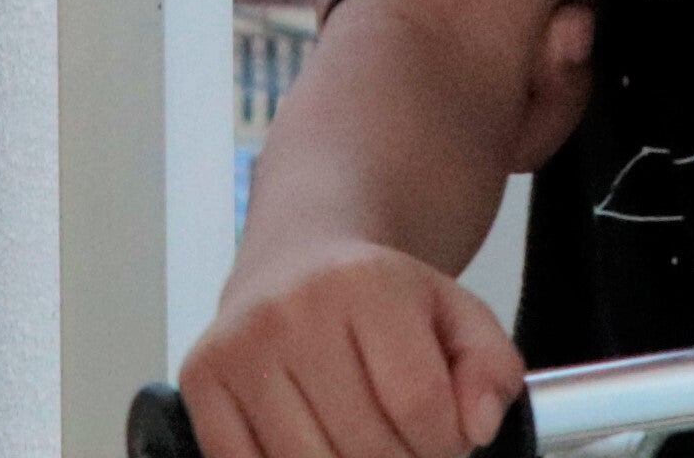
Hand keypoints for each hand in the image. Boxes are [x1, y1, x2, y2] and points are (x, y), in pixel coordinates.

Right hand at [176, 237, 524, 457]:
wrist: (298, 256)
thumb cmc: (379, 298)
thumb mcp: (455, 312)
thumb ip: (491, 368)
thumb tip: (478, 425)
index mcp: (366, 284)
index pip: (421, 407)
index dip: (445, 445)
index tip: (444, 439)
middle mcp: (293, 309)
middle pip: (365, 448)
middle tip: (402, 445)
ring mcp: (241, 346)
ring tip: (360, 447)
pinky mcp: (202, 377)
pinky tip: (312, 448)